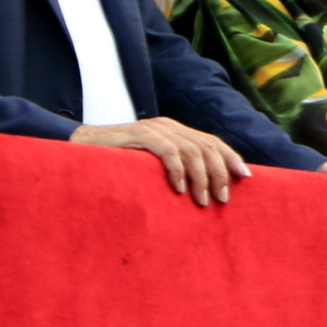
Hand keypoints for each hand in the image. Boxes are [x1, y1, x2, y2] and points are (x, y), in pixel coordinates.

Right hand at [71, 118, 249, 204]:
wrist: (80, 150)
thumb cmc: (117, 164)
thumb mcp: (152, 166)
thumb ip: (174, 169)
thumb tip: (203, 191)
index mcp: (175, 131)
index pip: (211, 141)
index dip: (230, 157)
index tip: (246, 177)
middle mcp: (168, 126)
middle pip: (206, 146)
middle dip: (220, 172)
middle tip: (223, 198)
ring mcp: (154, 129)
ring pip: (191, 150)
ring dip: (201, 177)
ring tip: (202, 200)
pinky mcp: (139, 135)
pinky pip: (167, 151)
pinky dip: (178, 170)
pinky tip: (180, 189)